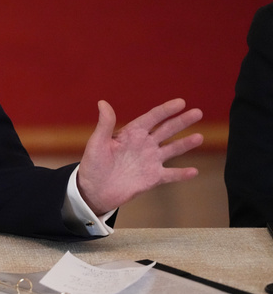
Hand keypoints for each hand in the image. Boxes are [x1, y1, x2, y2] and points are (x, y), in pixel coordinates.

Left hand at [76, 99, 202, 214]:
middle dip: (182, 122)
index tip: (180, 102)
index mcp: (131, 133)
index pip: (152, 118)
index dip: (165, 110)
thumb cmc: (93, 164)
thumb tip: (102, 102)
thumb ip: (105, 124)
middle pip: (166, 130)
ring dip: (185, 144)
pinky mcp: (152, 178)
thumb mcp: (97, 143)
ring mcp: (150, 161)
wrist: (93, 190)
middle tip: (197, 112)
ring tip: (199, 137)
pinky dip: (182, 174)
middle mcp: (144, 145)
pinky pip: (170, 175)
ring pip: (172, 150)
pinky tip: (194, 171)